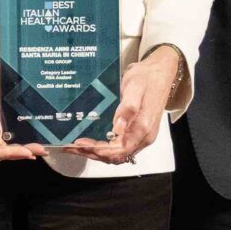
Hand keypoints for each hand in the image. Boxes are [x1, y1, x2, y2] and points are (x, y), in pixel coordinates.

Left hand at [69, 46, 181, 165]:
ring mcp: (141, 137)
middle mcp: (143, 137)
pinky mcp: (137, 133)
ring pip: (117, 155)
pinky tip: (90, 142)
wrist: (160, 73)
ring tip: (76, 146)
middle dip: (92, 153)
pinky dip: (103, 148)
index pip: (118, 151)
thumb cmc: (146, 78)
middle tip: (70, 147)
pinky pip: (119, 148)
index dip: (97, 150)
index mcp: (143, 128)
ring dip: (96, 153)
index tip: (79, 144)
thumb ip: (128, 108)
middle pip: (115, 156)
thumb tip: (117, 128)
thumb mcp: (135, 87)